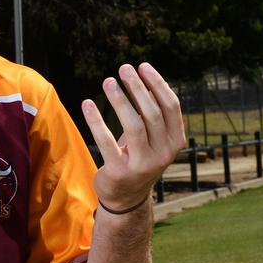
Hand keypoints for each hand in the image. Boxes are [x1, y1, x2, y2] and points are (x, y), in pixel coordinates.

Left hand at [81, 63, 185, 211]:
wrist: (126, 197)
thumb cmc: (138, 157)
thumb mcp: (151, 137)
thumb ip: (150, 113)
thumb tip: (142, 78)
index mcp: (175, 142)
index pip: (171, 106)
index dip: (158, 84)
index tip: (143, 66)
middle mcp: (163, 154)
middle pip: (152, 113)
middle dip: (138, 87)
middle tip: (123, 68)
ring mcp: (143, 165)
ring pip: (133, 125)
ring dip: (120, 100)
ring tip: (107, 81)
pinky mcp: (120, 172)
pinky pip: (107, 141)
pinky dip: (96, 120)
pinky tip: (87, 103)